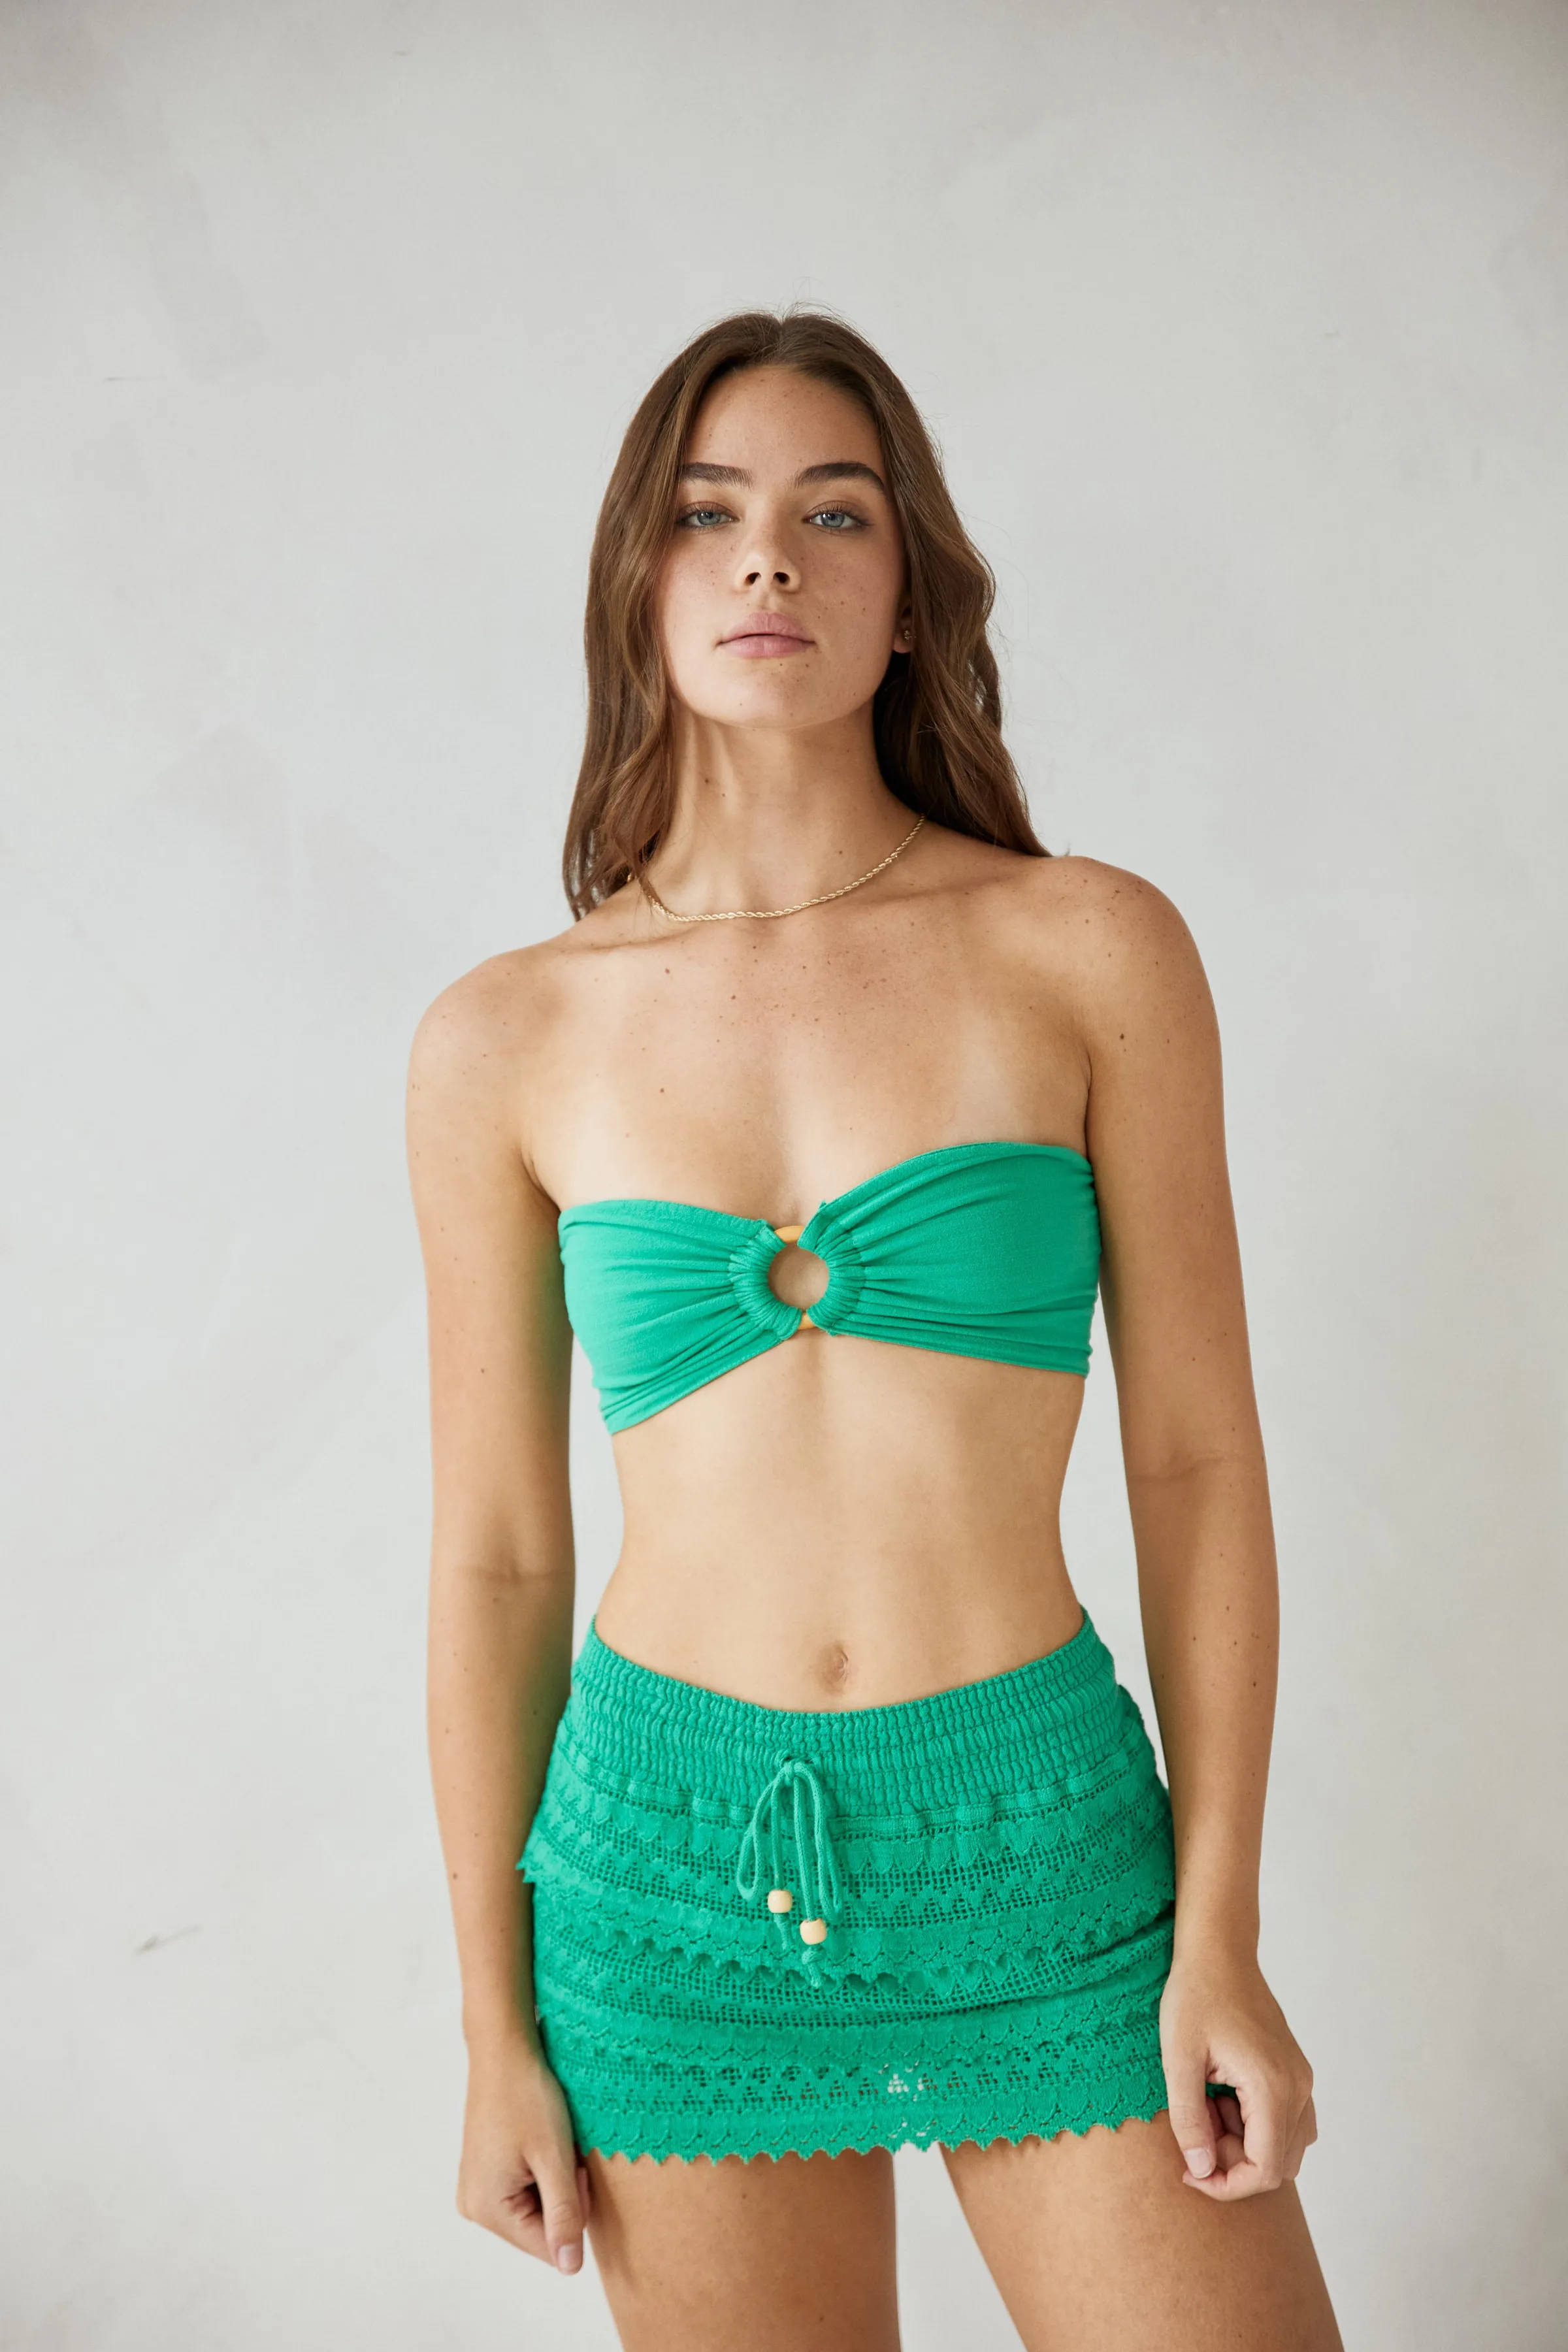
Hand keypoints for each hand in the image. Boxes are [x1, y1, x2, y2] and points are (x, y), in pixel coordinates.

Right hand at [457, 2030, 591, 2270]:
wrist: (504, 2049)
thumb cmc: (528, 2096)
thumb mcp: (554, 2158)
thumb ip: (563, 2216)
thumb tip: (570, 2269)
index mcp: (487, 2209)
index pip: (548, 2246)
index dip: (574, 2211)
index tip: (573, 2169)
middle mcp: (474, 2206)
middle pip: (540, 2229)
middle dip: (564, 2195)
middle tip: (564, 2153)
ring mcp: (476, 2189)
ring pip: (535, 2208)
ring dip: (553, 2181)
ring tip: (550, 2143)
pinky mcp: (484, 2172)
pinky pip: (524, 2190)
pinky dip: (540, 2170)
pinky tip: (538, 2141)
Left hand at [1159, 1945, 1317, 2199]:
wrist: (1219, 1953)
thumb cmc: (1195, 1998)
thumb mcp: (1178, 2060)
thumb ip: (1189, 2121)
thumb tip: (1203, 2172)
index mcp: (1272, 2087)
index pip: (1266, 2170)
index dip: (1228, 2185)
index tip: (1191, 2173)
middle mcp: (1298, 2088)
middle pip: (1278, 2164)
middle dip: (1233, 2163)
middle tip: (1195, 2128)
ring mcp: (1301, 2080)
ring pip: (1285, 2146)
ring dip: (1243, 2144)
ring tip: (1206, 2106)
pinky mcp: (1295, 2073)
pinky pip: (1286, 2122)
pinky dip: (1254, 2126)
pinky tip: (1222, 2097)